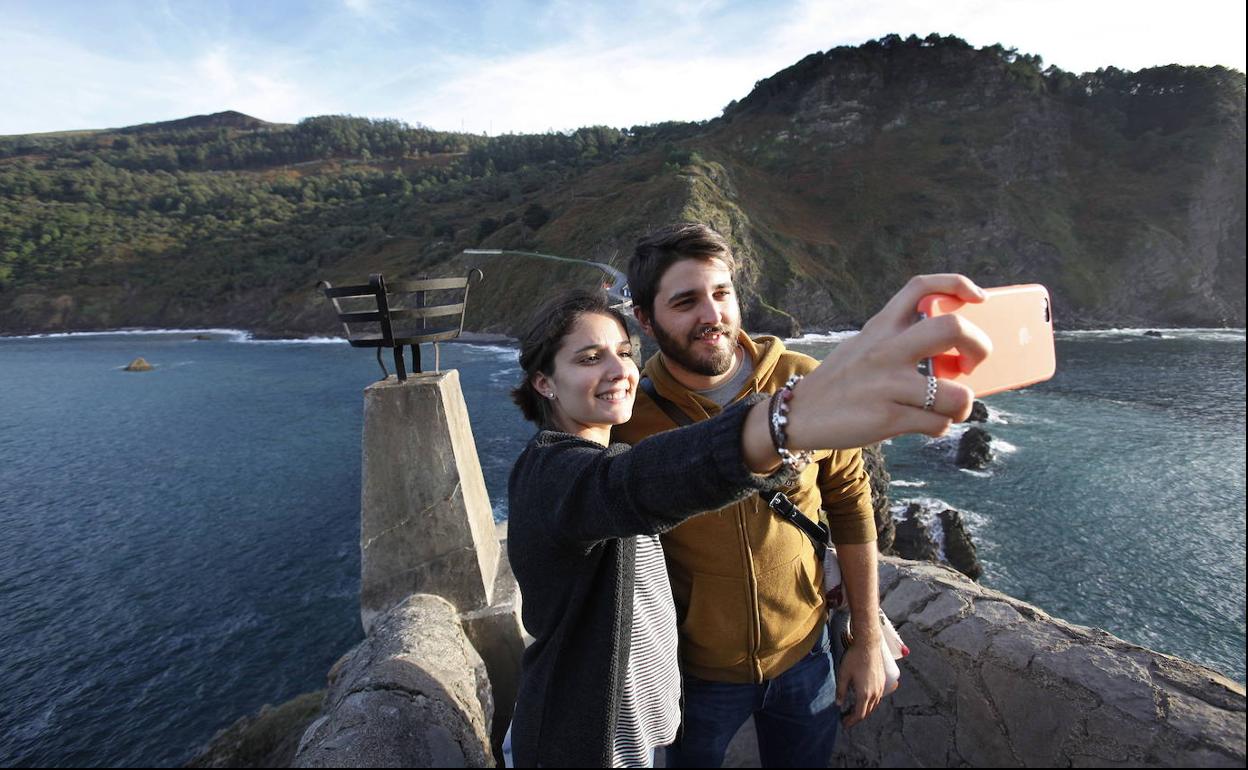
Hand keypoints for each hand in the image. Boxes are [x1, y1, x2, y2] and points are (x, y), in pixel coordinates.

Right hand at [786, 274, 991, 449]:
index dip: (957, 284)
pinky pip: (937, 423)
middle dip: (979, 347)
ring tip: (952, 406)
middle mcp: (886, 349)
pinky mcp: (888, 417)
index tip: (979, 298)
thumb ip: (900, 341)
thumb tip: (956, 357)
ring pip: (955, 392)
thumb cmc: (843, 381)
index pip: (921, 287)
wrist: (800, 413)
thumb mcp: (865, 346)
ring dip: (963, 403)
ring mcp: (888, 383)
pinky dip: (940, 426)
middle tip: (973, 363)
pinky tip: (927, 424)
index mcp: (881, 326)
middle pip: (952, 328)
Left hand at [836, 635, 885, 727]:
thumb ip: (840, 690)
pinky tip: (862, 700)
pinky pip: (877, 698)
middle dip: (856, 718)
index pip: (859, 714)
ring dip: (864, 711)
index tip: (844, 723)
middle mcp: (875, 693)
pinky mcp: (882, 682)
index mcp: (864, 693)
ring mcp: (880, 688)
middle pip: (867, 712)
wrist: (868, 644)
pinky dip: (870, 703)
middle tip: (846, 718)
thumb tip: (838, 704)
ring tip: (853, 710)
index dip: (851, 721)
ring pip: (873, 706)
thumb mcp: (843, 674)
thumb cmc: (854, 658)